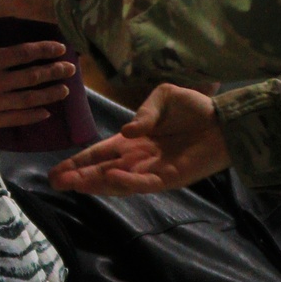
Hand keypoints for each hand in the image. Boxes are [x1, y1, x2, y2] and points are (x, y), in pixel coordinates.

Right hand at [0, 24, 75, 131]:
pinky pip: (17, 118)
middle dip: (54, 71)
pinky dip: (33, 115)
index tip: (60, 48)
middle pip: (32, 76)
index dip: (44, 50)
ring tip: (64, 90)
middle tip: (71, 68)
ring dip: (50, 93)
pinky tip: (46, 113)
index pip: (23, 54)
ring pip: (29, 98)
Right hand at [47, 83, 230, 193]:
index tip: (57, 172)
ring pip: (117, 181)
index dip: (78, 162)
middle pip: (101, 171)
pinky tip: (109, 177)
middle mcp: (137, 159)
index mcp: (131, 140)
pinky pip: (143, 183)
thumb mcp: (162, 97)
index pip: (98, 154)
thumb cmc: (194, 109)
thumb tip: (127, 131)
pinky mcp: (169, 179)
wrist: (225, 121)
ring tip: (74, 183)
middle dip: (78, 177)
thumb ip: (144, 113)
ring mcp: (151, 171)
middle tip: (54, 182)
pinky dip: (126, 182)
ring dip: (95, 183)